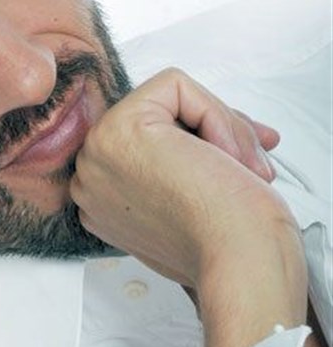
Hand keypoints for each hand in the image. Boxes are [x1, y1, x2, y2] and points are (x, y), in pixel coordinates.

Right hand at [70, 68, 307, 346]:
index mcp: (104, 202)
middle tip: (256, 161)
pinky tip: (224, 154)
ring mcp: (96, 154)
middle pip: (156, 119)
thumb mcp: (191, 202)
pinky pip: (174, 85)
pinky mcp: (119, 129)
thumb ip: (180, 168)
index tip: (246, 162)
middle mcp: (90, 179)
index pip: (150, 146)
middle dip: (216, 129)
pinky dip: (213, 111)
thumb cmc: (231, 245)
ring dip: (219, 124)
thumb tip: (214, 133)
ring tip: (246, 166)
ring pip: (166, 100)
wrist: (240, 261)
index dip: (204, 144)